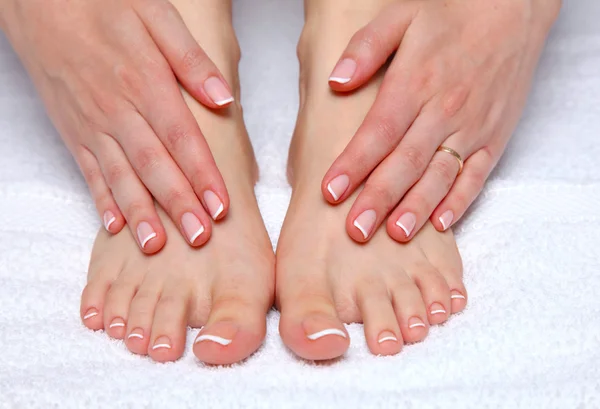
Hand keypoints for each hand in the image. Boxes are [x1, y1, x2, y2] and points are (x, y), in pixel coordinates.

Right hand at [1, 0, 233, 251]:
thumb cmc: (102, 3)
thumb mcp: (155, 14)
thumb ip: (191, 60)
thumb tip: (224, 99)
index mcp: (145, 81)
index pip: (181, 138)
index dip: (203, 175)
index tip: (221, 207)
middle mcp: (117, 109)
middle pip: (154, 165)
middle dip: (178, 204)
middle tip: (199, 238)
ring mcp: (91, 123)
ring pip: (120, 175)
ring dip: (140, 213)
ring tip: (157, 246)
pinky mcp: (72, 130)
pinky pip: (88, 171)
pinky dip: (101, 200)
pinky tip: (115, 226)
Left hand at [321, 0, 560, 242]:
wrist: (514, 7)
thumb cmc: (452, 12)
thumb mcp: (401, 15)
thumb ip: (366, 48)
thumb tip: (336, 82)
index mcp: (417, 81)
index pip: (379, 131)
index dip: (354, 164)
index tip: (330, 191)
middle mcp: (445, 110)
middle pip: (407, 162)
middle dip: (379, 199)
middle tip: (356, 231)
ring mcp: (473, 127)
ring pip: (441, 175)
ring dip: (417, 208)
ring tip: (394, 235)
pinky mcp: (495, 137)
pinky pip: (477, 176)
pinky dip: (460, 202)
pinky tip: (440, 224)